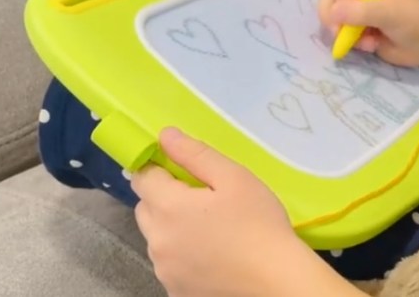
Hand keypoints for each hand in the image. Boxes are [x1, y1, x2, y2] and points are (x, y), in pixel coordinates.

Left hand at [131, 128, 300, 296]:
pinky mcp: (174, 290)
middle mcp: (156, 240)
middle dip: (164, 199)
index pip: (143, 177)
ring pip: (157, 238)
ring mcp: (164, 269)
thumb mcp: (235, 178)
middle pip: (145, 208)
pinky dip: (182, 256)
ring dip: (172, 229)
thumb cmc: (259, 224)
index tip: (185, 172)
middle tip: (203, 201)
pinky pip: (169, 264)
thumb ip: (195, 154)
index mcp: (168, 207)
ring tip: (211, 231)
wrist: (276, 280)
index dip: (160, 168)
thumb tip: (165, 135)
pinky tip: (212, 255)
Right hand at [318, 0, 386, 53]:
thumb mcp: (390, 12)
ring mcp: (358, 14)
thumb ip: (362, 11)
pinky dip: (352, 43)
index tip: (341, 17)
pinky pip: (343, 36)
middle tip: (338, 33)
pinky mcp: (359, 32)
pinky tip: (371, 46)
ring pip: (334, 20)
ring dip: (345, 33)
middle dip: (332, 18)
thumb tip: (332, 13)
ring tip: (367, 42)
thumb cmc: (415, 21)